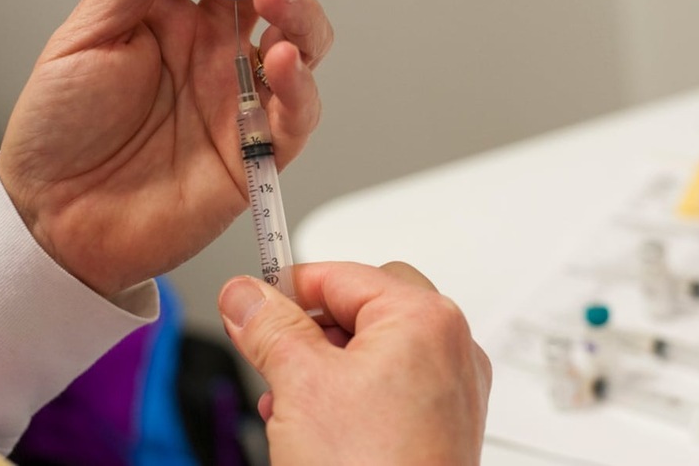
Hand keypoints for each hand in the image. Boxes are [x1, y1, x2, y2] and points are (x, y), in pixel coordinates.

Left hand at [0, 0, 332, 295]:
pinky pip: (299, 112)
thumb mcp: (84, 39)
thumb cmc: (63, 129)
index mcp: (173, 12)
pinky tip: (282, 61)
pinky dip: (301, 85)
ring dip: (298, 7)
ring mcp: (242, 93)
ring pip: (301, 37)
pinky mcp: (258, 147)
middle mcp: (216, 47)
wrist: (59, 219)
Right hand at [219, 262, 492, 465]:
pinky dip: (353, 392)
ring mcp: (453, 387)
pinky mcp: (445, 423)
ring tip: (288, 399)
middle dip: (310, 330)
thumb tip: (245, 296)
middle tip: (270, 352)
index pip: (341, 275)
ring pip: (376, 347)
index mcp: (425, 318)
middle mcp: (451, 346)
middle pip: (363, 306)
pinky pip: (394, 384)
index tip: (249, 303)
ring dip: (325, 364)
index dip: (286, 288)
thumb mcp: (299, 385)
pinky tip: (317, 424)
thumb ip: (268, 327)